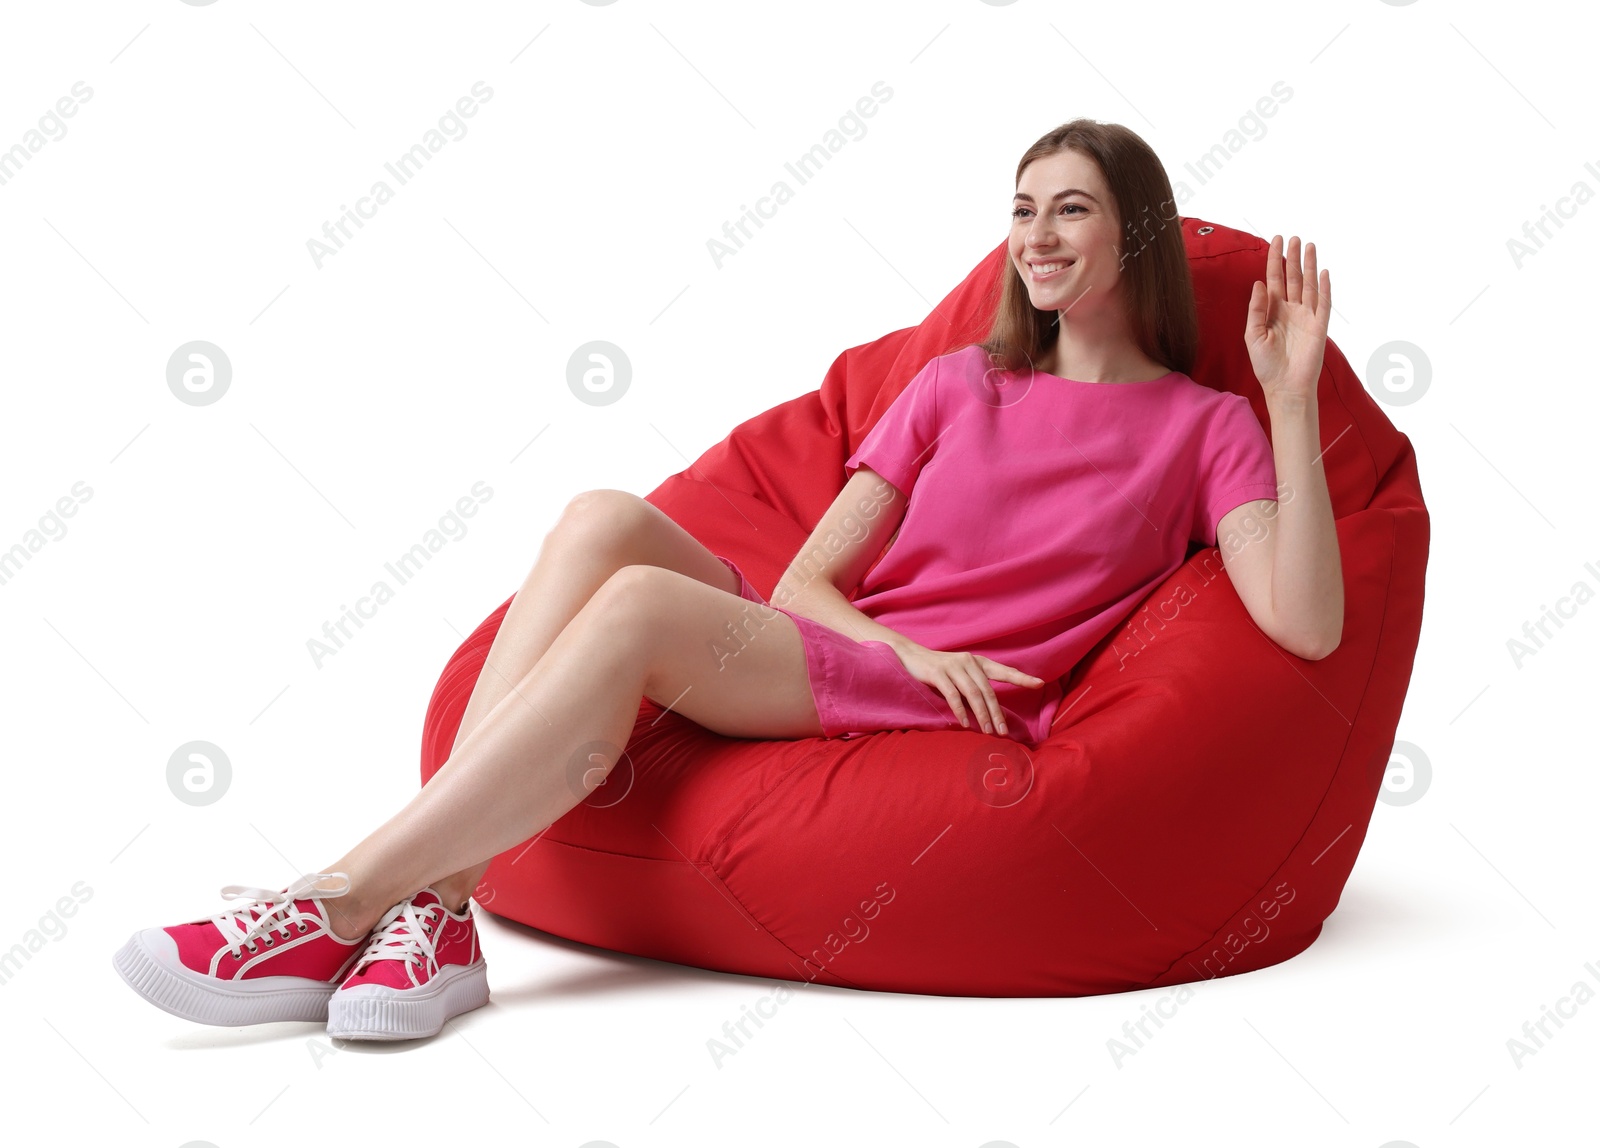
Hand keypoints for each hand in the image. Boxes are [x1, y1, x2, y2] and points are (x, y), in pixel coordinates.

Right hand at [891, 642, 1044, 735]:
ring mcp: (954, 666)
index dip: (1021, 678)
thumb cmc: (940, 669)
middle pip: (988, 691)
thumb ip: (976, 686)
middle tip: (1003, 732)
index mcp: (978, 662)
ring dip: (982, 715)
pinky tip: (965, 724)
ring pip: (973, 694)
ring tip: (987, 732)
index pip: (1004, 671)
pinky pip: (953, 695)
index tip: (1039, 684)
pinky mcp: (938, 673)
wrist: (910, 656)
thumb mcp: (961, 674)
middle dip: (997, 713)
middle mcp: (969, 662)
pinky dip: (960, 711)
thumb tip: (992, 711)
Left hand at [1244, 234, 1330, 406]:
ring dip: (1309, 265)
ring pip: (1309, 285)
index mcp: (1272, 311)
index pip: (1274, 279)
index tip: (1275, 240)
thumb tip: (1258, 284)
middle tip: (1293, 237)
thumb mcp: (1252, 336)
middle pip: (1292, 277)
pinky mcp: (1319, 326)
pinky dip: (1324, 287)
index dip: (1274, 260)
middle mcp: (1290, 310)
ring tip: (1308, 245)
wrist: (1284, 387)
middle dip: (1292, 257)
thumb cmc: (1266, 365)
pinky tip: (1323, 272)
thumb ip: (1256, 310)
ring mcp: (1306, 317)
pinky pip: (1323, 303)